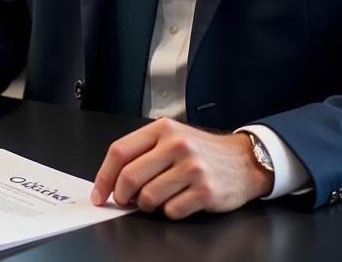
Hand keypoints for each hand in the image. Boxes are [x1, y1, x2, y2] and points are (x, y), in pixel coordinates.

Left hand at [90, 118, 273, 219]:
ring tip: (157, 199)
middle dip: (121, 195)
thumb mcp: (171, 138)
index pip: (119, 151)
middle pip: (130, 176)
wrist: (242, 161)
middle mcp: (176, 145)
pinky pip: (172, 211)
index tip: (99, 193)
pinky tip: (178, 202)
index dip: (104, 176)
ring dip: (147, 206)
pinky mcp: (206, 191)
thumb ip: (143, 152)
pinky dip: (169, 212)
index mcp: (161, 129)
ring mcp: (192, 168)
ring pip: (149, 197)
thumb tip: (113, 179)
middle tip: (124, 201)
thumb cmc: (201, 151)